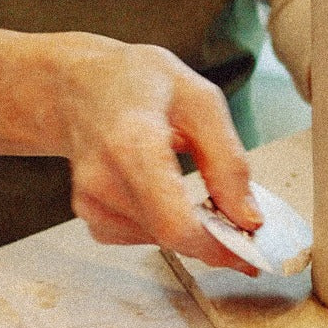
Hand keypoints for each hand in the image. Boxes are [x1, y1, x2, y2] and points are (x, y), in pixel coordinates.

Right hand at [53, 36, 262, 273]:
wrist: (79, 82)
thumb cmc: (137, 80)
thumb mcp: (200, 101)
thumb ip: (227, 160)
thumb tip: (248, 217)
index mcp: (132, 143)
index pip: (173, 221)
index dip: (215, 244)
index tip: (248, 247)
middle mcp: (102, 179)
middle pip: (167, 234)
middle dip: (211, 234)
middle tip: (238, 214)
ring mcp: (89, 200)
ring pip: (157, 238)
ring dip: (187, 226)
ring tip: (195, 183)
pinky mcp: (87, 213)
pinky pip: (138, 235)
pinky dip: (163, 220)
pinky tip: (164, 187)